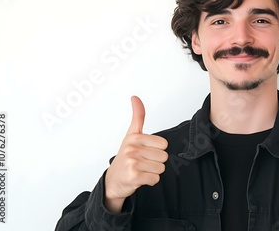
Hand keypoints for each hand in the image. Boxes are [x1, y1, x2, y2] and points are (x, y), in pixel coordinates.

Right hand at [104, 96, 167, 212]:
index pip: (164, 144)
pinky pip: (155, 179)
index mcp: (134, 137)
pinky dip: (150, 181)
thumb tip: (135, 97)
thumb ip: (138, 116)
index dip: (158, 150)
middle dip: (156, 162)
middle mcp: (132, 148)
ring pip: (160, 168)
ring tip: (141, 170)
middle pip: (164, 157)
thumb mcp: (131, 134)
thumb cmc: (125, 156)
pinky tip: (140, 178)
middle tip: (143, 163)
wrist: (114, 180)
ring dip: (153, 172)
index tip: (146, 151)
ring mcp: (132, 162)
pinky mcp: (134, 176)